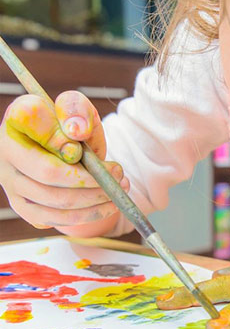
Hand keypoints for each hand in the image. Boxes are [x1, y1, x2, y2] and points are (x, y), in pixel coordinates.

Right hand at [0, 91, 127, 230]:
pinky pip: (59, 219)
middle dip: (91, 178)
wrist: (69, 151)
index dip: (65, 142)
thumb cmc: (72, 127)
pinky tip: (109, 204)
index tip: (86, 148)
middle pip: (49, 174)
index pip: (37, 129)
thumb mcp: (78, 109)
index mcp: (17, 120)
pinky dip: (90, 214)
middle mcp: (5, 154)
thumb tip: (76, 131)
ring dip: (96, 198)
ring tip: (119, 187)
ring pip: (57, 202)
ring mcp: (12, 185)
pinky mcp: (26, 209)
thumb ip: (76, 109)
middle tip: (118, 174)